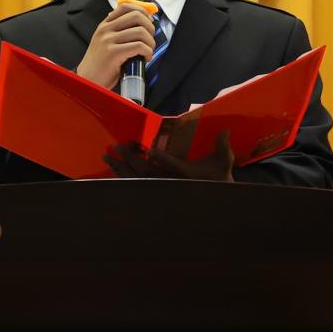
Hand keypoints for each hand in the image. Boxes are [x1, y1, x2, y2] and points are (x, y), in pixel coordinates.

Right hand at [76, 3, 155, 89]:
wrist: (87, 80)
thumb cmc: (100, 64)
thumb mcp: (105, 42)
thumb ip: (118, 32)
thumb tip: (140, 24)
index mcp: (104, 25)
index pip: (126, 7)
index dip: (142, 11)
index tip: (149, 22)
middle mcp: (106, 30)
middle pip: (136, 16)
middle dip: (150, 27)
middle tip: (150, 39)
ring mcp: (109, 40)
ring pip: (140, 32)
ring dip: (150, 42)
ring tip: (148, 51)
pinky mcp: (114, 53)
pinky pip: (139, 46)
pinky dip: (148, 52)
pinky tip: (145, 58)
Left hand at [103, 131, 235, 181]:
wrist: (214, 200)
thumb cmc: (217, 177)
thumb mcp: (223, 160)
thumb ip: (222, 145)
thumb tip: (225, 130)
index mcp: (186, 175)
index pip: (173, 166)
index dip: (162, 158)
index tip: (150, 150)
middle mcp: (171, 183)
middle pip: (148, 173)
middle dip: (131, 159)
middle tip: (117, 146)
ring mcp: (162, 188)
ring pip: (138, 180)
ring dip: (121, 168)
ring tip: (107, 156)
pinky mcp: (156, 191)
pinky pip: (136, 185)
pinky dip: (122, 178)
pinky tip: (110, 170)